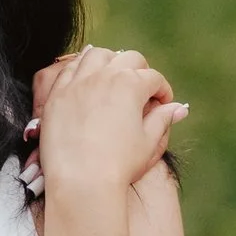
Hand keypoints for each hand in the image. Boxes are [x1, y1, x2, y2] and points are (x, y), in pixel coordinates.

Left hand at [31, 44, 181, 195]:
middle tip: (142, 90)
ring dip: (110, 62)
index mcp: (131, 85)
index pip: (154, 78)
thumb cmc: (118, 165)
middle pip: (129, 59)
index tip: (162, 104)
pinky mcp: (57, 93)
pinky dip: (82, 68)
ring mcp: (78, 82)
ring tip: (113, 77)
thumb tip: (178, 109)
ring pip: (97, 55)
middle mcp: (104, 75)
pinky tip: (87, 79)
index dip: (163, 91)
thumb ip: (163, 120)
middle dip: (141, 71)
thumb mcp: (148, 142)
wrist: (80, 181)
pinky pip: (70, 68)